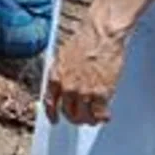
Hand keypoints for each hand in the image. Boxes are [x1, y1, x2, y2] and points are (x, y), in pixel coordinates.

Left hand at [43, 5, 127, 125]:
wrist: (101, 34)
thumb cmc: (84, 40)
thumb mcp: (63, 55)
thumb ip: (60, 72)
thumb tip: (60, 84)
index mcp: (56, 76)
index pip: (49, 102)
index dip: (52, 114)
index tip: (55, 120)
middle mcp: (67, 87)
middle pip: (68, 113)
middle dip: (74, 118)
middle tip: (81, 118)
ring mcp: (84, 91)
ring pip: (84, 117)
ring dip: (89, 120)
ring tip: (94, 117)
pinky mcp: (101, 93)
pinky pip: (100, 114)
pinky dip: (103, 117)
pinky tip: (105, 115)